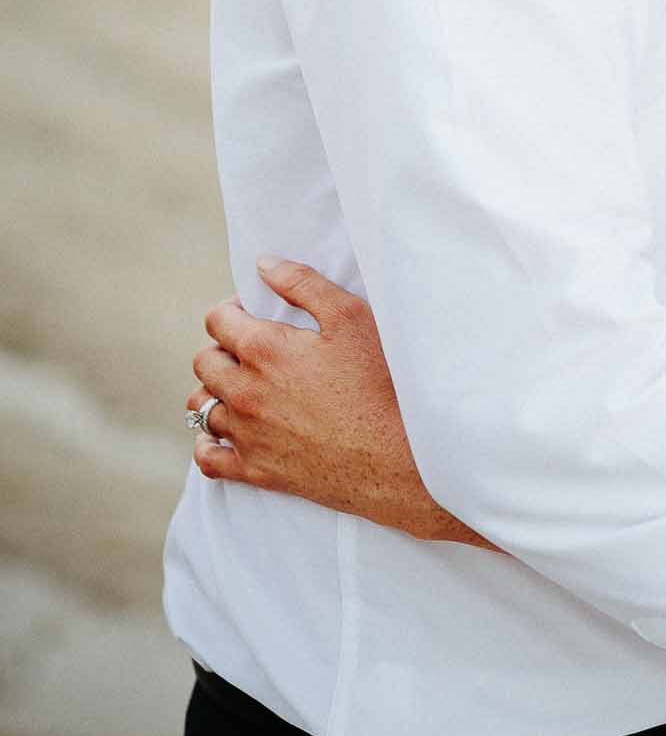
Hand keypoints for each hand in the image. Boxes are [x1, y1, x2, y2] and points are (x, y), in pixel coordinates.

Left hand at [186, 259, 484, 545]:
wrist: (395, 454)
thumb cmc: (378, 381)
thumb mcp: (350, 317)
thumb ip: (303, 284)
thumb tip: (263, 265)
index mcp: (263, 349)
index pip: (216, 320)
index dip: (232, 309)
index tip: (253, 313)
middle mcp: (244, 391)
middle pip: (203, 362)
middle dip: (221, 347)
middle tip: (251, 349)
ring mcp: (246, 434)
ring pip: (201, 407)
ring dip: (214, 391)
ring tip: (239, 386)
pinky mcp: (255, 470)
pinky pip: (208, 458)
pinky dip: (207, 443)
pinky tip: (222, 434)